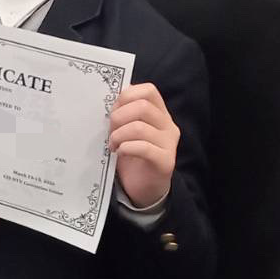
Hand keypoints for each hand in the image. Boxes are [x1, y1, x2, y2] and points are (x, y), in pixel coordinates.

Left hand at [108, 82, 180, 208]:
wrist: (144, 187)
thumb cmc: (131, 155)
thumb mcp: (125, 130)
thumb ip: (122, 114)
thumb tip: (109, 98)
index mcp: (159, 113)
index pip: (148, 90)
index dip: (127, 96)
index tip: (113, 110)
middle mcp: (168, 125)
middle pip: (143, 106)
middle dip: (119, 117)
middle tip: (110, 131)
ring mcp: (169, 143)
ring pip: (140, 127)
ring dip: (118, 135)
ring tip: (112, 144)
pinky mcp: (166, 161)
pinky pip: (144, 148)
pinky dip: (126, 148)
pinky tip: (120, 153)